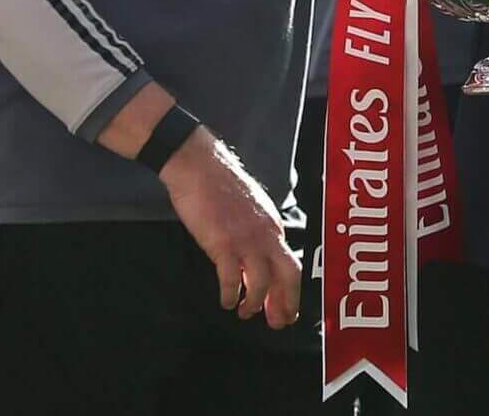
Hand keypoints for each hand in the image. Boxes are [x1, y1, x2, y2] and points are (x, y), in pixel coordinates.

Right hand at [160, 128, 303, 328]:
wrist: (199, 165)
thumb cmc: (221, 184)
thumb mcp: (250, 208)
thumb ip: (258, 232)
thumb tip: (258, 257)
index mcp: (274, 225)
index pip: (290, 264)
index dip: (290, 290)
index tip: (286, 309)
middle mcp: (267, 234)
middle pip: (288, 275)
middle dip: (286, 303)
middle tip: (278, 322)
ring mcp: (246, 239)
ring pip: (261, 282)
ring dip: (254, 303)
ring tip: (244, 312)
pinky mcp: (222, 243)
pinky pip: (231, 278)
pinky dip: (230, 295)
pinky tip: (225, 301)